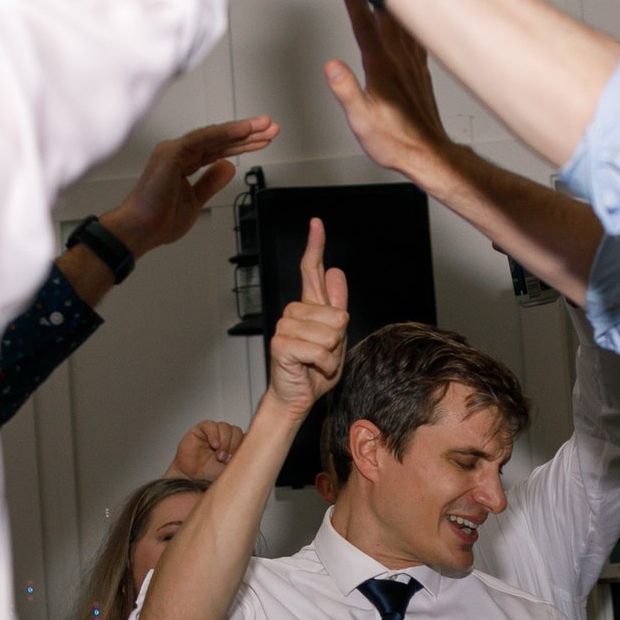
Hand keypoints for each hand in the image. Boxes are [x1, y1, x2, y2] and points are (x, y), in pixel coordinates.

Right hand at [100, 117, 279, 257]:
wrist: (141, 230)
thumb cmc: (160, 221)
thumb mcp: (196, 201)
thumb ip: (211, 182)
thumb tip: (228, 167)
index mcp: (184, 164)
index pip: (218, 150)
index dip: (242, 145)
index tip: (264, 141)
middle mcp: (179, 153)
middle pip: (220, 140)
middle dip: (248, 134)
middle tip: (272, 128)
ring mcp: (175, 151)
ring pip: (215, 136)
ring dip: (242, 130)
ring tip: (265, 125)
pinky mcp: (172, 152)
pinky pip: (203, 139)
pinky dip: (225, 133)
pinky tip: (244, 130)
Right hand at [165, 420, 245, 482]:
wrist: (192, 480)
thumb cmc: (210, 476)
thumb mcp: (233, 469)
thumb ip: (243, 459)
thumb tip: (258, 453)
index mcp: (236, 444)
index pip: (247, 436)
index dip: (245, 445)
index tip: (241, 459)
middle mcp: (226, 437)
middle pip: (237, 431)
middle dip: (234, 446)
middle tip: (227, 460)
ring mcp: (214, 432)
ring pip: (226, 427)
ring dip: (225, 442)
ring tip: (219, 457)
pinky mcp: (201, 430)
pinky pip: (210, 425)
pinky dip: (214, 434)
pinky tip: (213, 445)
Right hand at [266, 219, 348, 418]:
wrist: (297, 397)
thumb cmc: (315, 370)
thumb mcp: (336, 337)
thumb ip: (335, 306)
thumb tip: (336, 271)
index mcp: (309, 307)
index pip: (311, 270)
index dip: (315, 245)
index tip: (316, 223)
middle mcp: (294, 311)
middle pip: (338, 316)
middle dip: (339, 341)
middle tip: (324, 355)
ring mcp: (285, 326)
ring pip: (331, 334)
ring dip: (332, 356)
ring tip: (316, 362)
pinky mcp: (281, 344)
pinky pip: (320, 351)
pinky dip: (324, 366)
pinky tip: (311, 369)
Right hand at [326, 0, 455, 178]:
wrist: (428, 154)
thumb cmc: (395, 141)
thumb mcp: (361, 120)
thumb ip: (346, 90)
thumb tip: (332, 65)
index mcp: (381, 66)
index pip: (362, 23)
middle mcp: (399, 58)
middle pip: (385, 10)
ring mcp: (412, 61)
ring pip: (403, 17)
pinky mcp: (420, 68)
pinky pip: (416, 31)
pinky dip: (412, 14)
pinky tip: (413, 9)